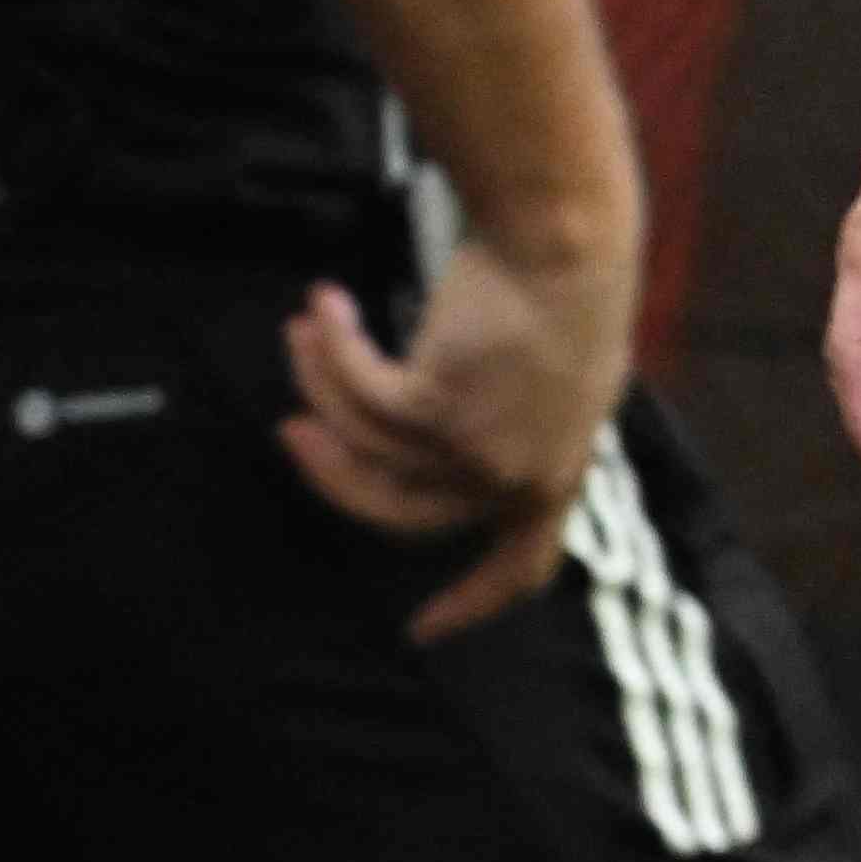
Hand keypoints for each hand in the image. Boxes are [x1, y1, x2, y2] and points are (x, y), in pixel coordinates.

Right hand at [286, 225, 630, 639]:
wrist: (569, 229)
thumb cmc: (566, 278)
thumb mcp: (560, 370)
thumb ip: (521, 420)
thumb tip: (453, 436)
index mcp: (558, 472)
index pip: (522, 567)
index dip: (472, 604)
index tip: (422, 632)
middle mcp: (517, 476)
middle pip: (399, 511)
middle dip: (332, 473)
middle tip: (292, 428)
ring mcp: (478, 450)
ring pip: (367, 441)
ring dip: (322, 382)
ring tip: (305, 329)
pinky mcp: (440, 409)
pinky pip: (359, 392)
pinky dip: (332, 348)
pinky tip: (324, 305)